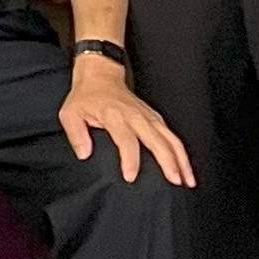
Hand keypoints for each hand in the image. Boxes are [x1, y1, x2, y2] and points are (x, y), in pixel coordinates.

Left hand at [63, 56, 193, 186]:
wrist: (101, 76)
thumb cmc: (85, 97)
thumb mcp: (70, 113)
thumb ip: (76, 135)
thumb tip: (84, 154)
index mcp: (115, 116)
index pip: (127, 140)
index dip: (130, 160)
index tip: (131, 177)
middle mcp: (136, 116)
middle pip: (158, 141)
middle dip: (168, 163)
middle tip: (174, 182)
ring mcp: (149, 117)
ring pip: (171, 140)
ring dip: (181, 160)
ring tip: (187, 181)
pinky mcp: (155, 118)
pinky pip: (172, 137)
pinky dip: (181, 153)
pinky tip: (185, 168)